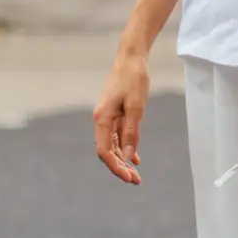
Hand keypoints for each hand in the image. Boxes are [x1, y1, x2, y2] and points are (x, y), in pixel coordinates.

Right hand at [94, 48, 148, 184]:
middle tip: (135, 180)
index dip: (115, 167)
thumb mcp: (137, 107)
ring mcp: (107, 116)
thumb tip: (128, 157)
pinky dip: (124, 146)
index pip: (104, 151)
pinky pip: (116, 135)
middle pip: (106, 150)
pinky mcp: (114, 112)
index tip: (129, 177)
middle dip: (119, 167)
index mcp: (102, 118)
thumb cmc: (134, 79)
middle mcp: (101, 119)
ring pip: (111, 144)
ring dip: (122, 159)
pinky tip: (134, 158)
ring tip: (135, 174)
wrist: (131, 57)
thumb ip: (132, 133)